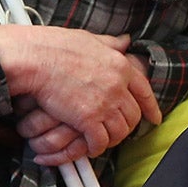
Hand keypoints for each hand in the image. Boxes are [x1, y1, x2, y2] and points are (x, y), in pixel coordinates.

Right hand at [0, 25, 161, 163]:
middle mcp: (118, 86)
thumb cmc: (54, 47)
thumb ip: (110, 44)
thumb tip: (125, 41)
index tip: (154, 118)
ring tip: (102, 140)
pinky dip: (96, 147)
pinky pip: (99, 142)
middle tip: (118, 131)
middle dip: (127, 126)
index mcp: (121, 66)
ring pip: (120, 131)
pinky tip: (89, 147)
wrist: (33, 58)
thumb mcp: (90, 39)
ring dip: (112, 138)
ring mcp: (105, 104)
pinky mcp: (88, 120)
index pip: (144, 92)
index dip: (151, 108)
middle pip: (133, 115)